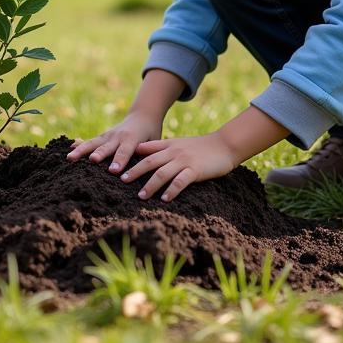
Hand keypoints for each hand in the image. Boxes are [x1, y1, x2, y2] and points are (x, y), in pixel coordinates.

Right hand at [67, 110, 163, 174]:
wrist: (143, 116)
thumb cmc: (151, 133)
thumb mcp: (154, 142)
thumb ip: (148, 154)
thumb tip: (146, 172)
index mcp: (132, 138)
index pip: (126, 151)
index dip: (120, 160)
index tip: (113, 171)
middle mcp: (118, 136)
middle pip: (106, 147)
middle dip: (99, 154)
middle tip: (92, 160)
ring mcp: (108, 135)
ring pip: (93, 143)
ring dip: (82, 150)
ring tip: (70, 158)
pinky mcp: (102, 137)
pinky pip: (90, 141)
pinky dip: (80, 145)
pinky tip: (69, 150)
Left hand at [120, 133, 235, 201]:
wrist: (224, 145)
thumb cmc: (200, 146)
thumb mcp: (177, 143)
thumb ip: (159, 147)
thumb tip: (138, 150)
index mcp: (168, 145)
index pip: (146, 152)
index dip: (131, 159)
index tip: (118, 167)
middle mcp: (174, 152)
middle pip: (150, 162)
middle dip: (135, 172)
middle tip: (122, 181)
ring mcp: (184, 161)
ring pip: (163, 173)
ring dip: (150, 185)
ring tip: (141, 196)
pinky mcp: (195, 170)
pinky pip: (181, 181)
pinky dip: (172, 190)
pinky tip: (165, 199)